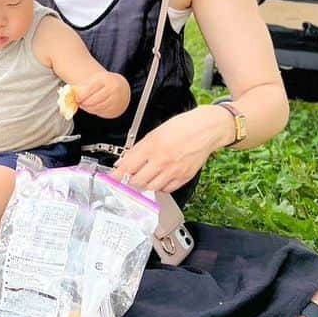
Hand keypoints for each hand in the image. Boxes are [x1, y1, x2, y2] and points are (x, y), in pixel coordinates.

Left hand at [74, 71, 130, 118]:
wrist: (121, 88)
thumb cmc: (104, 83)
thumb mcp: (96, 80)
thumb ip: (85, 87)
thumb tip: (70, 94)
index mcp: (106, 80)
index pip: (92, 88)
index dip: (82, 95)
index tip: (76, 99)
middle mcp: (113, 89)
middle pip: (95, 100)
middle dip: (84, 103)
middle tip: (78, 103)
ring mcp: (116, 100)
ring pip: (98, 107)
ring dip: (88, 108)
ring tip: (83, 105)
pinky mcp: (115, 109)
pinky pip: (102, 112)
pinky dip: (94, 111)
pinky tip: (91, 108)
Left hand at [112, 106, 233, 192]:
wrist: (207, 129)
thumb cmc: (182, 126)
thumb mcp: (155, 132)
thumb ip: (138, 149)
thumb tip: (124, 162)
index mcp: (152, 147)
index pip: (127, 167)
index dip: (116, 176)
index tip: (110, 180)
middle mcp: (162, 161)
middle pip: (137, 181)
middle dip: (129, 181)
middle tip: (127, 178)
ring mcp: (174, 171)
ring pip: (151, 188)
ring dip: (143, 185)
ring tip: (143, 177)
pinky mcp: (184, 177)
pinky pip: (166, 189)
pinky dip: (159, 187)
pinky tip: (158, 179)